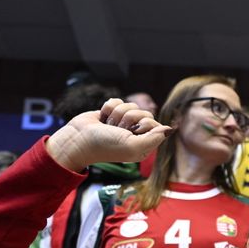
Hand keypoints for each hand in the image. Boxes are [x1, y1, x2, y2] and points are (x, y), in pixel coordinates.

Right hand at [46, 99, 171, 172]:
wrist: (78, 139)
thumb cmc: (105, 146)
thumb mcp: (133, 146)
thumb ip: (154, 138)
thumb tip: (170, 129)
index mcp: (144, 144)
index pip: (155, 124)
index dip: (143, 124)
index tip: (131, 133)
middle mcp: (135, 134)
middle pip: (144, 112)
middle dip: (129, 119)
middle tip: (117, 130)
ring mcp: (123, 123)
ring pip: (130, 105)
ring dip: (117, 115)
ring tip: (108, 126)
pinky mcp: (111, 113)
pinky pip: (118, 100)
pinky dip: (108, 108)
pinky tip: (102, 119)